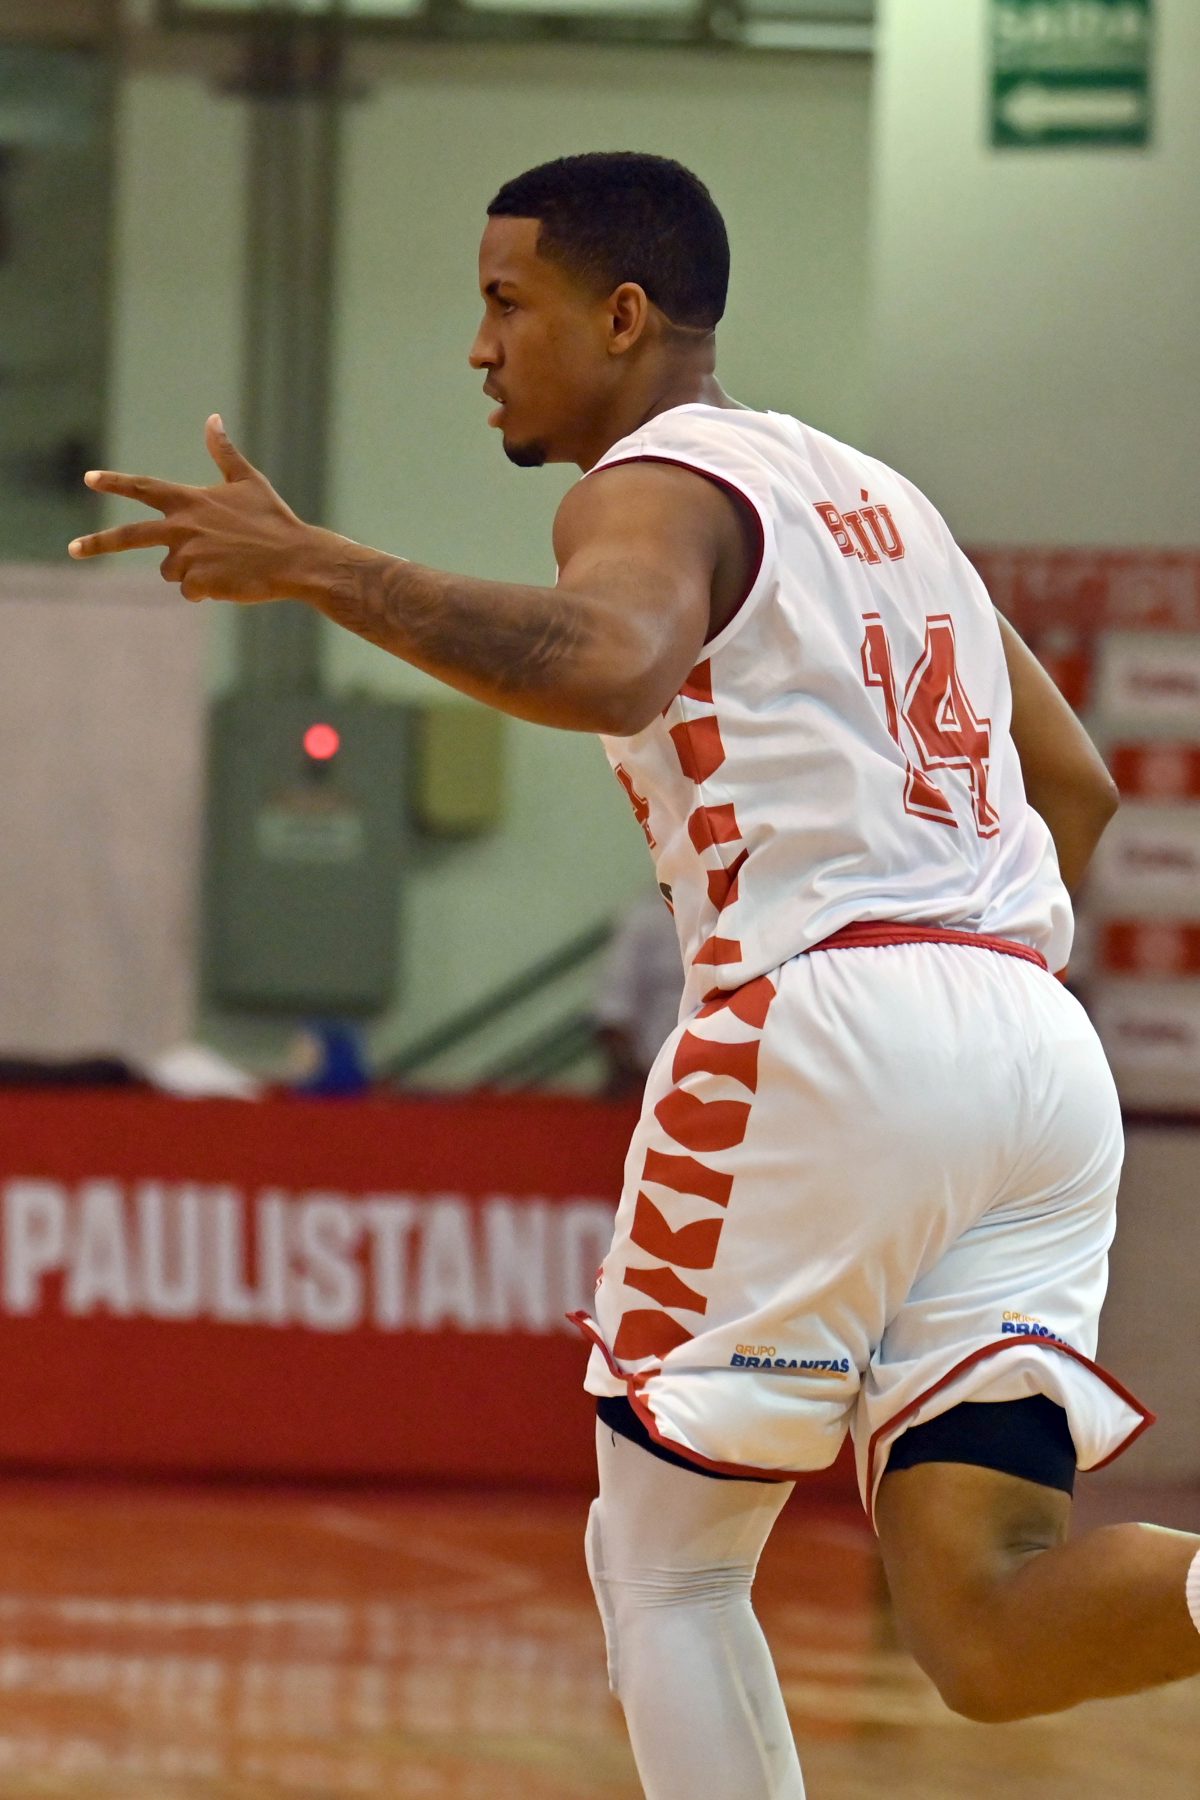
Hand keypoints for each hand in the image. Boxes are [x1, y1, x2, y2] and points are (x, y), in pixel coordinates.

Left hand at [67, 415, 316, 603]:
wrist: (296, 559)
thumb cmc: (274, 520)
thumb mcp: (248, 481)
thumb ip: (223, 452)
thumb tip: (213, 418)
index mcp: (189, 501)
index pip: (143, 488)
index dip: (115, 482)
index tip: (89, 478)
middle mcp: (182, 527)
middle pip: (129, 536)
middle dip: (97, 543)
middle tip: (73, 549)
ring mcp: (187, 556)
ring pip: (170, 571)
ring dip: (192, 572)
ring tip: (226, 565)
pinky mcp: (198, 583)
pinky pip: (190, 592)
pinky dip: (207, 591)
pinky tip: (231, 581)